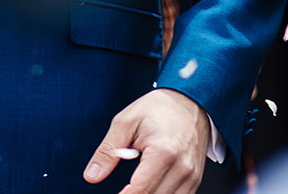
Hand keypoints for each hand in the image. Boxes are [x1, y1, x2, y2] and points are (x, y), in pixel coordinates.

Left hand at [85, 87, 208, 193]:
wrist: (189, 102)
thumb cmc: (157, 108)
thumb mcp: (125, 122)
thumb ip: (108, 151)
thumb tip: (92, 175)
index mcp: (163, 152)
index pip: (141, 189)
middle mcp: (182, 168)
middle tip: (120, 189)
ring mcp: (192, 176)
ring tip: (131, 188)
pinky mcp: (195, 179)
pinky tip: (149, 188)